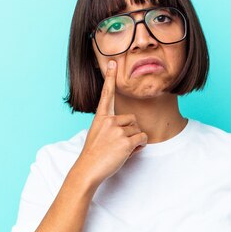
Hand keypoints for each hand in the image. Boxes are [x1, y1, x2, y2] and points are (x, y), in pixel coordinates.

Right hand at [76, 60, 147, 184]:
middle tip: (117, 145)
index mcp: (101, 117)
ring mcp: (117, 130)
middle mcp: (109, 120)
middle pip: (132, 119)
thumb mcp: (98, 134)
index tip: (112, 62)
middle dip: (130, 133)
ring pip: (138, 130)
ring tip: (120, 150)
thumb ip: (111, 126)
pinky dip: (139, 147)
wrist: (88, 169)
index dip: (110, 78)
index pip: (106, 94)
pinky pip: (142, 138)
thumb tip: (129, 128)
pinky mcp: (125, 140)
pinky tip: (128, 153)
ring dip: (134, 141)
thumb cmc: (94, 154)